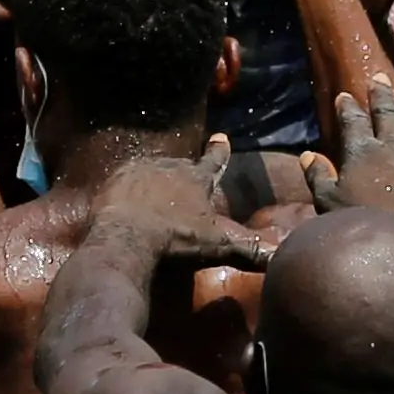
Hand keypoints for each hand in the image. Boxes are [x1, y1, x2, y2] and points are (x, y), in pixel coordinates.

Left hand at [92, 136, 274, 269]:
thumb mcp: (216, 245)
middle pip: (181, 166)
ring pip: (152, 170)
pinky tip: (126, 201)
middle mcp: (170, 166)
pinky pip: (125, 180)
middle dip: (182, 173)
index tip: (221, 138)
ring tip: (152, 196)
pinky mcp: (115, 179)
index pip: (214, 162)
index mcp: (197, 179)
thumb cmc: (176, 240)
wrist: (126, 237)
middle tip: (181, 186)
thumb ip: (247, 248)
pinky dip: (128, 189)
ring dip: (154, 181)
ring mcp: (140, 170)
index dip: (220, 152)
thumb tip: (279, 256)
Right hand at [300, 76, 393, 221]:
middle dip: (381, 95)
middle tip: (380, 77)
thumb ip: (317, 177)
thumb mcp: (326, 201)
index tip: (345, 96)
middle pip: (386, 116)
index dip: (348, 108)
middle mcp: (390, 151)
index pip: (352, 122)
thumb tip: (308, 155)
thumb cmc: (354, 223)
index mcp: (361, 152)